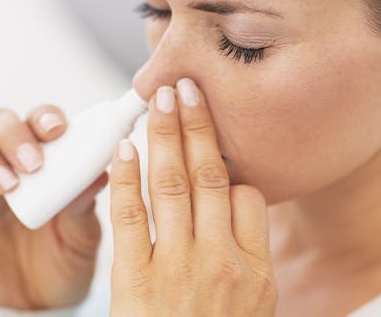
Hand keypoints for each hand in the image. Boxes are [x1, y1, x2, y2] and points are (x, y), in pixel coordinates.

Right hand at [0, 105, 106, 309]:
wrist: (36, 306)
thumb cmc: (62, 260)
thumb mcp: (82, 236)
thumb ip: (83, 204)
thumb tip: (100, 173)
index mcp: (39, 158)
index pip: (37, 121)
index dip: (45, 117)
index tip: (58, 130)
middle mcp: (1, 162)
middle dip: (12, 134)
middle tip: (33, 163)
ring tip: (8, 187)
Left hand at [109, 78, 276, 315]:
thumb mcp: (252, 311)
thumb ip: (247, 259)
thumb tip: (237, 204)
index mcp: (256, 272)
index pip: (247, 197)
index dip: (228, 164)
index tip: (212, 137)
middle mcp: (221, 263)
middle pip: (210, 177)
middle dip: (198, 125)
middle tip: (188, 85)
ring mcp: (177, 269)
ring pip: (172, 185)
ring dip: (165, 137)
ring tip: (159, 100)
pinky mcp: (134, 280)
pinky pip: (130, 215)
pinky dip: (126, 177)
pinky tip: (124, 148)